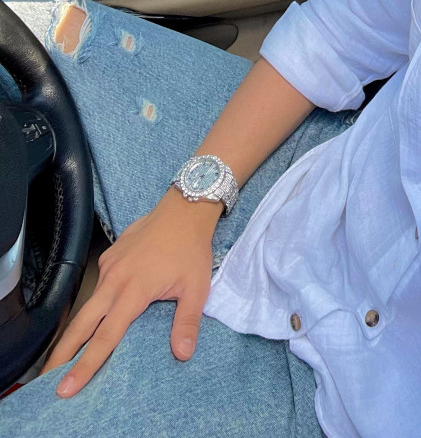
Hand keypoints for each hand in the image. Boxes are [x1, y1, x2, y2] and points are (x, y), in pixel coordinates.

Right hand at [43, 189, 221, 395]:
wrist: (184, 208)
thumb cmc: (191, 248)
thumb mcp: (197, 286)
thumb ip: (187, 321)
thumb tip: (183, 354)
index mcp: (134, 290)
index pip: (105, 336)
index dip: (86, 364)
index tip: (68, 386)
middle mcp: (115, 279)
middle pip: (82, 323)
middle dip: (63, 352)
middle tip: (48, 377)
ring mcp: (109, 266)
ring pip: (87, 304)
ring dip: (75, 330)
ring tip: (65, 355)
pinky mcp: (109, 256)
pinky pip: (97, 285)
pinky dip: (92, 304)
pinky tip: (94, 316)